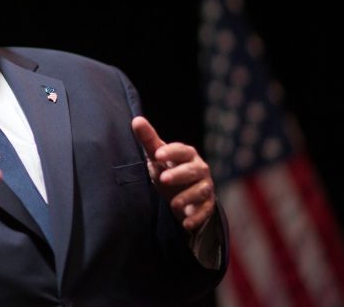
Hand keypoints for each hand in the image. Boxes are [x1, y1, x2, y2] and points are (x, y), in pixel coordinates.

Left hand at [132, 116, 214, 231]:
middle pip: (194, 170)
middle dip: (180, 174)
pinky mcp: (207, 205)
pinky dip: (197, 217)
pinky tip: (186, 222)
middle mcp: (200, 169)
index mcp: (187, 155)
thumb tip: (136, 120)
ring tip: (173, 204)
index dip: (171, 152)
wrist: (183, 195)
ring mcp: (205, 187)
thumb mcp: (158, 157)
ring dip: (188, 197)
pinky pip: (205, 211)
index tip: (158, 155)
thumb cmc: (169, 170)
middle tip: (163, 179)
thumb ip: (148, 140)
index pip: (182, 150)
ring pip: (202, 190)